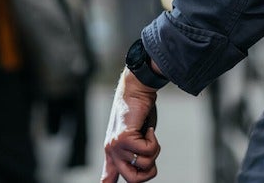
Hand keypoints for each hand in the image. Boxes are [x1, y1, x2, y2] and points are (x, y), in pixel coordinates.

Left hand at [102, 67, 160, 182]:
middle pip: (133, 180)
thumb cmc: (140, 111)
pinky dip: (154, 141)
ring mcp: (116, 145)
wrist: (137, 90)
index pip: (109, 175)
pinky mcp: (123, 138)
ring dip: (154, 149)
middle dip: (149, 169)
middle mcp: (111, 150)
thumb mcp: (137, 135)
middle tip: (151, 150)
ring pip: (145, 164)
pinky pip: (147, 152)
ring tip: (148, 133)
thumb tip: (141, 165)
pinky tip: (147, 129)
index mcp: (113, 150)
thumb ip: (134, 151)